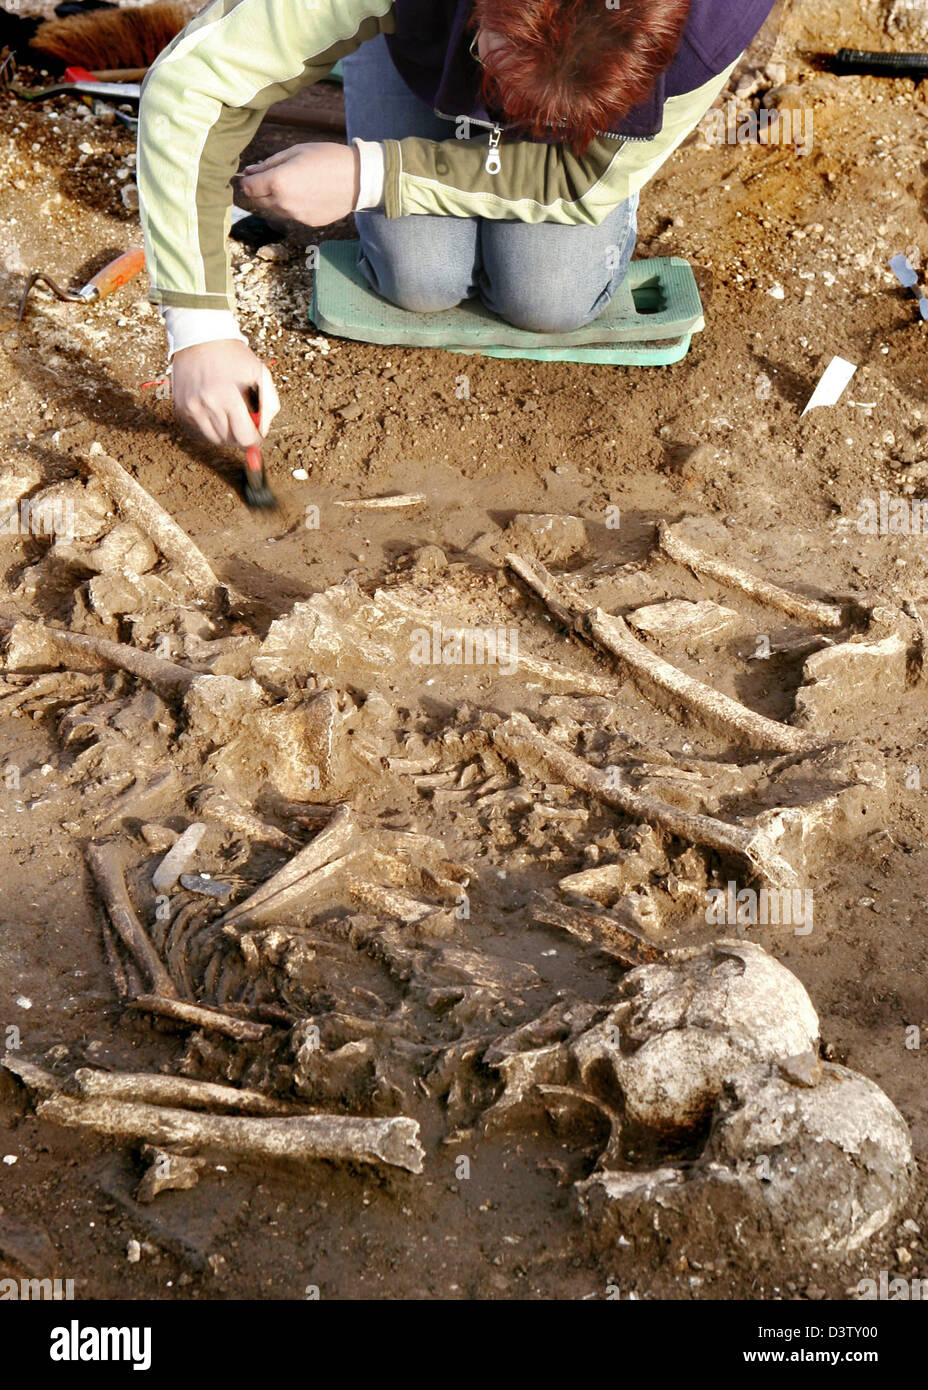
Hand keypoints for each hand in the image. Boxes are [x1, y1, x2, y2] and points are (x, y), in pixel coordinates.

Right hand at [171, 340, 279, 447]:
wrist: (200, 337)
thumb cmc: (233, 356)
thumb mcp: (260, 374)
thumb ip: (269, 405)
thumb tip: (263, 431)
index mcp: (228, 397)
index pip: (245, 438)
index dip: (255, 438)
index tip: (256, 432)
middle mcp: (207, 405)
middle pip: (230, 441)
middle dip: (240, 433)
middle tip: (242, 417)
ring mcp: (191, 409)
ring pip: (214, 440)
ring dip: (225, 432)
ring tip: (227, 412)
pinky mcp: (181, 410)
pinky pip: (199, 433)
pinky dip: (209, 428)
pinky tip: (214, 411)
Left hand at [238, 142, 359, 225]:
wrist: (358, 180)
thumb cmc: (327, 159)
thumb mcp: (296, 152)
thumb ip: (270, 163)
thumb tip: (250, 171)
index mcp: (278, 182)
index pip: (249, 187)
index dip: (246, 179)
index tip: (250, 174)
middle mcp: (284, 203)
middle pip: (258, 200)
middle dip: (259, 189)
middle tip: (269, 176)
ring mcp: (296, 216)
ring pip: (274, 209)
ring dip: (275, 198)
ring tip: (292, 183)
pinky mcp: (307, 222)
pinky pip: (291, 214)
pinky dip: (291, 205)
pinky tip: (306, 193)